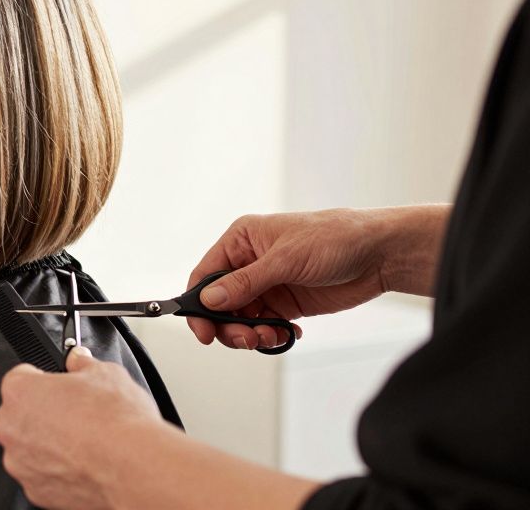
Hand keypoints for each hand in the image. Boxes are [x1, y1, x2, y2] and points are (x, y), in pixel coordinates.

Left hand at [0, 348, 161, 509]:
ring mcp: (21, 464)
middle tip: (77, 415)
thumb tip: (79, 360)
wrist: (134, 468)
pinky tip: (84, 464)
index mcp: (20, 392)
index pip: (21, 378)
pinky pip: (42, 476)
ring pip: (31, 449)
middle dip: (44, 414)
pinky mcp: (36, 492)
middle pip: (22, 416)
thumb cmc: (117, 422)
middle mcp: (11, 429)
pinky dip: (58, 471)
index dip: (44, 380)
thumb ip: (82, 364)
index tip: (59, 386)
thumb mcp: (106, 373)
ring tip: (84, 442)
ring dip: (49, 445)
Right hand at [188, 206, 447, 350]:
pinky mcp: (285, 304)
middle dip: (229, 326)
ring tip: (270, 337)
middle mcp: (249, 263)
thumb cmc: (335, 238)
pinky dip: (271, 337)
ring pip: (241, 319)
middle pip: (220, 303)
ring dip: (251, 334)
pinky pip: (265, 327)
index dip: (199, 304)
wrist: (379, 254)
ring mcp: (267, 285)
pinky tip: (288, 334)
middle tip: (246, 339)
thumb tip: (210, 299)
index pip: (205, 275)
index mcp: (241, 241)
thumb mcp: (286, 259)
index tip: (203, 330)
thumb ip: (246, 282)